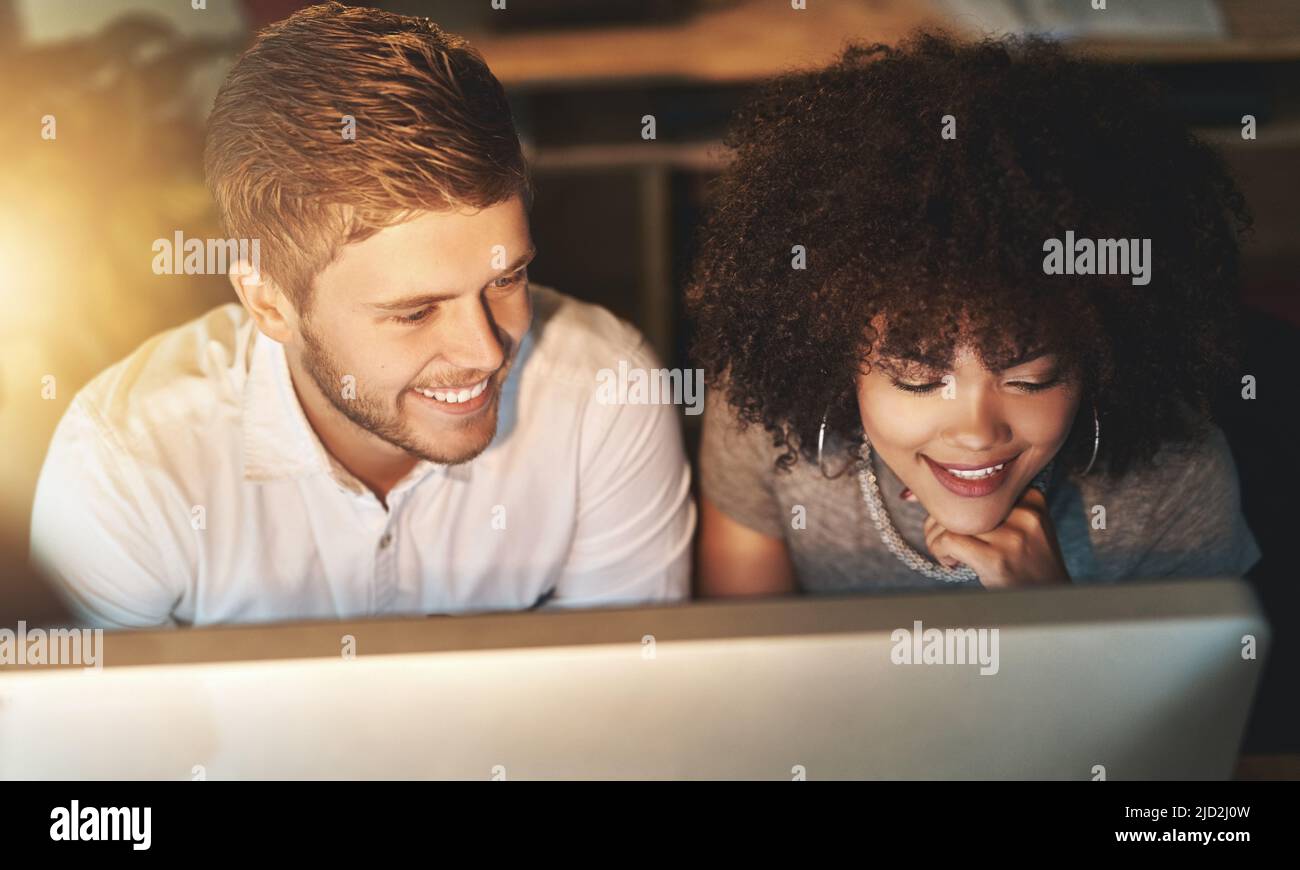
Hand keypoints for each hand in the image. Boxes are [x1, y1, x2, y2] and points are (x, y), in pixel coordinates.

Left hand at [919, 487, 1069, 587]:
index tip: (953, 520)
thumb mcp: (1027, 528)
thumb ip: (999, 509)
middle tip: (942, 538)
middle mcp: (1024, 515)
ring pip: (952, 520)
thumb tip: (939, 495)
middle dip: (941, 518)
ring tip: (948, 553)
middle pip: (963, 500)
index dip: (957, 501)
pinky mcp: (995, 559)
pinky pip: (949, 540)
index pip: (978, 486)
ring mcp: (1011, 537)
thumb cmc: (1029, 565)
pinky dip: (939, 550)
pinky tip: (951, 562)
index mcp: (1032, 501)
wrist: (1050, 602)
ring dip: (937, 537)